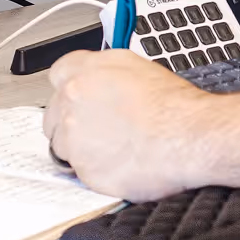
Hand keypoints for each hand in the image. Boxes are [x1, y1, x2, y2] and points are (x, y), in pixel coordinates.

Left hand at [44, 49, 214, 199]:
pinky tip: (119, 162)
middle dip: (72, 121)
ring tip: (113, 148)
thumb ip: (109, 76)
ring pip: (61, 144)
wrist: (185, 136)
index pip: (60, 74)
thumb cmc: (174, 107)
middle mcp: (74, 97)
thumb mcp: (140, 70)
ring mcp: (73, 133)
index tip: (81, 99)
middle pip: (54, 112)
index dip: (72, 90)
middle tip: (99, 129)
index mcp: (88, 69)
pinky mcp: (80, 166)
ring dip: (80, 148)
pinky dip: (94, 169)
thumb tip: (104, 84)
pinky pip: (78, 170)